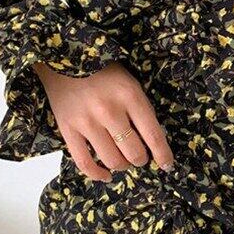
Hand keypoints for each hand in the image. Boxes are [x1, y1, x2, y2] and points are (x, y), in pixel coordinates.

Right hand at [33, 61, 174, 180]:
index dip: (163, 155)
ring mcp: (87, 122)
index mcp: (130, 96)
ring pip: (112, 160)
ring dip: (122, 165)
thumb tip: (151, 141)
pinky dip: (97, 174)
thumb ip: (141, 109)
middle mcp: (109, 111)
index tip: (167, 164)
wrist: (65, 58)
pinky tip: (106, 175)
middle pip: (133, 152)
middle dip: (141, 159)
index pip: (153, 135)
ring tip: (123, 161)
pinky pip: (84, 162)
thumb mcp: (130, 83)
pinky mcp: (68, 129)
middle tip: (140, 157)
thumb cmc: (103, 71)